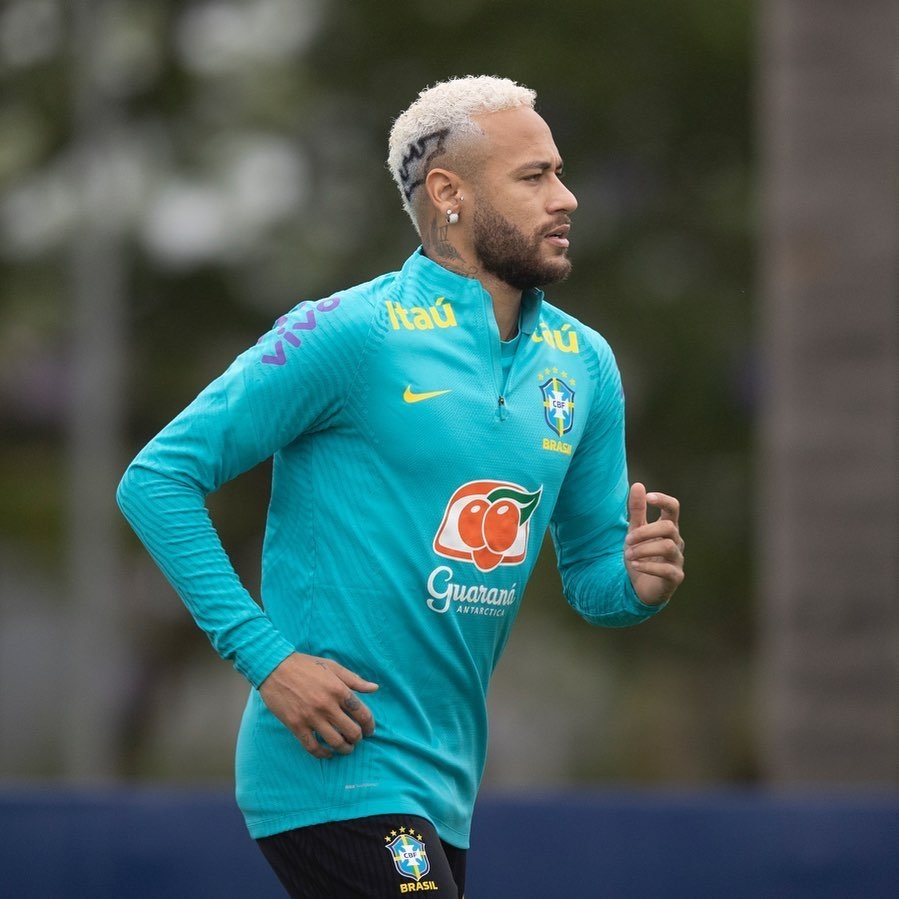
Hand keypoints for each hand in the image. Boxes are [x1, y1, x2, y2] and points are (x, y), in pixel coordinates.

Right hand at [258, 652, 378, 758]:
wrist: (274, 667)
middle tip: (357, 739)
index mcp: (338, 689)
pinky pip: (313, 747)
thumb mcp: (333, 667)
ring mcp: (311, 717)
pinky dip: (323, 754)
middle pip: (351, 731)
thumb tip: (375, 688)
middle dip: (358, 738)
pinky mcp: (296, 725)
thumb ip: (354, 679)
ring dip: (345, 749)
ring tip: (346, 748)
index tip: (369, 730)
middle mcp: (327, 705)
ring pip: (335, 742)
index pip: (362, 713)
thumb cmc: (306, 665)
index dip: (369, 725)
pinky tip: (328, 753)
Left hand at [624, 482, 684, 605]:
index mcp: (668, 527)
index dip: (663, 500)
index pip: (674, 508)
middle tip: (626, 541)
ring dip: (644, 549)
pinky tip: (634, 565)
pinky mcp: (675, 577)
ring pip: (668, 547)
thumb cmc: (641, 554)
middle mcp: (676, 541)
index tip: (648, 497)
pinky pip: (667, 570)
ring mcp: (677, 559)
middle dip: (644, 532)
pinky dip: (648, 566)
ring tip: (628, 555)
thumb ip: (638, 510)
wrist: (641, 585)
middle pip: (668, 527)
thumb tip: (638, 485)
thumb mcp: (635, 531)